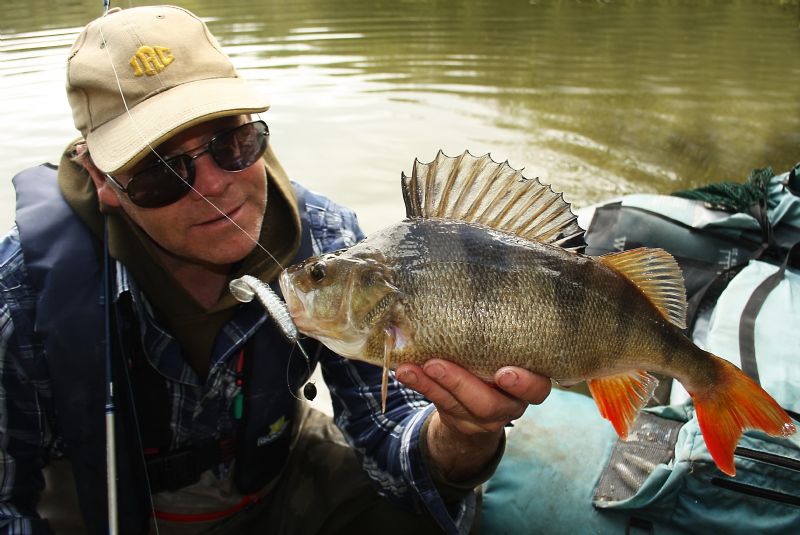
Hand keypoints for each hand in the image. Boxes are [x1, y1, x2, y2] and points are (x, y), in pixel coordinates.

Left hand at [395, 359, 550, 482]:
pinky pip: (439, 404)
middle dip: (461, 383)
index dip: (523, 384)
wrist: (481, 404)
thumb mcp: (503, 359)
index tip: (503, 373)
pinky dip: (421, 386)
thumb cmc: (496, 368)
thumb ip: (494, 346)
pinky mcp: (458, 421)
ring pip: (460, 407)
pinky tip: (405, 372)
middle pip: (490, 405)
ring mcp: (483, 420)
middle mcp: (509, 406)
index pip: (538, 389)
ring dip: (434, 384)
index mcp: (528, 387)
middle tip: (437, 364)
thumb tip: (465, 314)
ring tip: (414, 368)